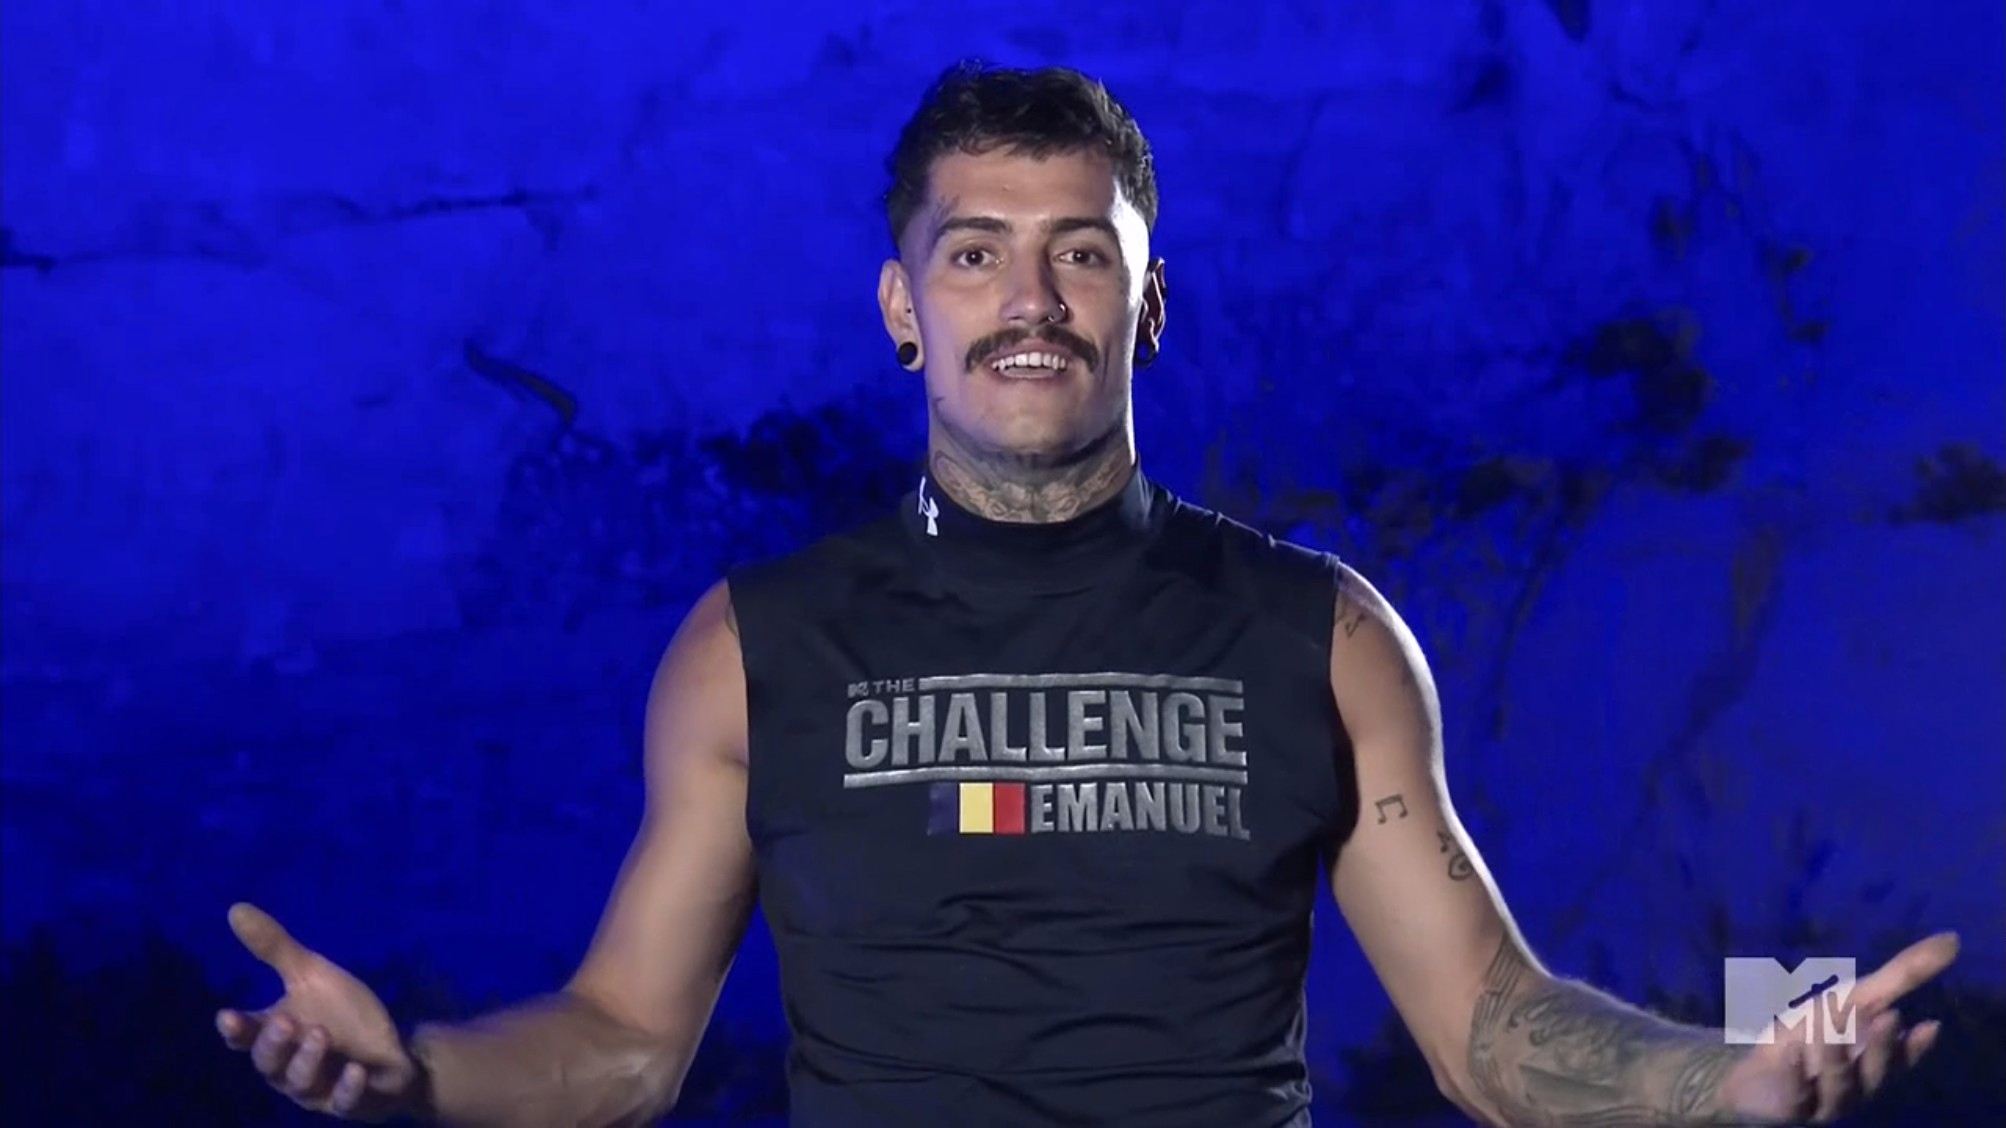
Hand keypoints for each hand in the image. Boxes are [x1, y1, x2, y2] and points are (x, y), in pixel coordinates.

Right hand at [215, 903, 425, 1120]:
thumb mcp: (312, 976)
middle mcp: (290, 1067)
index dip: (236, 1029)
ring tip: (320, 1034)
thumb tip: (236, 908)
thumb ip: (275, 949)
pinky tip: (355, 1070)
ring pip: (302, 1083)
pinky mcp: (353, 1101)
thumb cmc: (343, 1015)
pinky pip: (345, 1102)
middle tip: (286, 1021)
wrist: (391, 1049)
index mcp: (276, 1035)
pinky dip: (348, 1089)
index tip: (228, 1016)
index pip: (246, 1036)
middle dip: (274, 1044)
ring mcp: (320, 1088)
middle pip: (269, 1063)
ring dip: (308, 1060)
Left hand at [1716, 931, 1957, 1123]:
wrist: (1758, 1076)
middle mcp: (1856, 1085)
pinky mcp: (1788, 1104)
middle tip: (1889, 1014)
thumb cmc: (1810, 1034)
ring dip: (1836, 1052)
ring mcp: (1822, 1098)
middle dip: (1882, 1046)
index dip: (1916, 1045)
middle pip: (1874, 1071)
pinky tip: (1789, 1053)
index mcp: (1873, 1062)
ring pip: (1837, 1080)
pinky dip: (1794, 1072)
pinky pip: (1793, 1090)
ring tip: (1829, 1021)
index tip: (1931, 1024)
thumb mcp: (1852, 1000)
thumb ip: (1899, 977)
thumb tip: (1951, 940)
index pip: (1902, 1057)